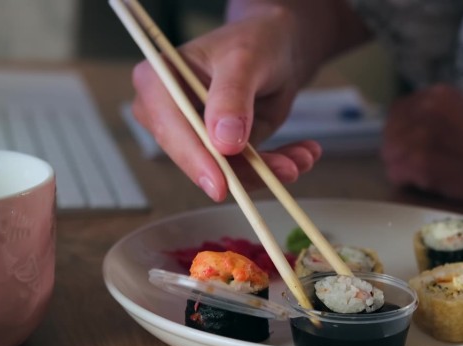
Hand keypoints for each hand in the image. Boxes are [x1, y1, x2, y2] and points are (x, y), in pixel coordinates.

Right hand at [131, 6, 317, 200]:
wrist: (277, 47)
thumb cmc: (254, 42)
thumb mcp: (244, 60)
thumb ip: (232, 97)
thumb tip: (223, 143)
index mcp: (158, 81)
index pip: (170, 128)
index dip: (195, 159)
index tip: (221, 185)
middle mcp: (169, 114)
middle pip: (198, 158)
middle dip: (246, 169)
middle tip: (288, 169)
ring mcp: (196, 135)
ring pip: (228, 171)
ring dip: (269, 170)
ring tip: (304, 158)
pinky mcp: (222, 150)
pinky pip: (247, 169)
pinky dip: (278, 164)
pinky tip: (304, 154)